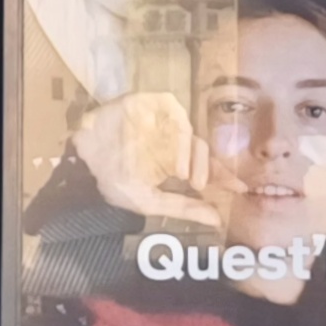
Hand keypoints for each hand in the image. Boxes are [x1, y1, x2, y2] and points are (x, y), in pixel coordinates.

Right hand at [71, 93, 221, 230]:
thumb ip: (184, 208)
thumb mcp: (150, 202)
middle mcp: (173, 141)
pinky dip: (176, 126)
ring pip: (189, 130)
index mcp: (176, 163)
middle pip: (203, 148)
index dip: (225, 176)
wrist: (84, 162)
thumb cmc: (114, 182)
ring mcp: (162, 121)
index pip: (207, 167)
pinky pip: (172, 108)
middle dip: (206, 167)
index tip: (241, 188)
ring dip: (189, 152)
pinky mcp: (149, 104)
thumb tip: (217, 221)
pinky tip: (171, 146)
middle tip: (197, 184)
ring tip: (181, 173)